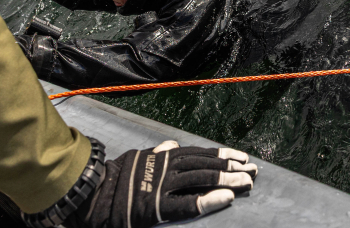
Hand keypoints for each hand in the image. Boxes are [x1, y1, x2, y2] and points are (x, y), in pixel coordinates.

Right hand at [80, 140, 256, 226]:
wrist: (95, 194)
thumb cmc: (117, 176)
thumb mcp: (139, 157)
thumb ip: (158, 152)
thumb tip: (173, 143)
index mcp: (165, 156)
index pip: (201, 154)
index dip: (223, 156)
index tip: (242, 158)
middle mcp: (168, 168)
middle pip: (206, 166)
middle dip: (232, 168)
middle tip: (254, 171)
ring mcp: (164, 186)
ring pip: (202, 180)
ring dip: (227, 181)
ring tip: (247, 183)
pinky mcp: (158, 207)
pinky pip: (188, 204)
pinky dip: (209, 200)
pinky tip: (226, 199)